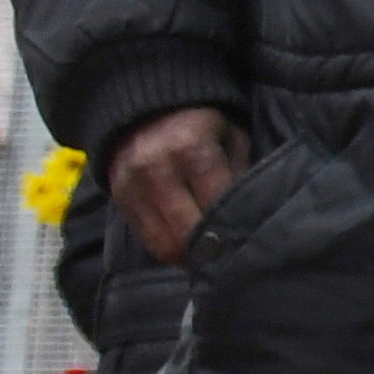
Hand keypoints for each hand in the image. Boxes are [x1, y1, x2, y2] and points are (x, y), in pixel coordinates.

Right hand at [111, 108, 240, 263]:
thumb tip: (252, 216)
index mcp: (190, 149)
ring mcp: (132, 187)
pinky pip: (147, 239)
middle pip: (187, 231)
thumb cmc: (200, 125)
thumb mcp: (231, 136)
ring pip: (163, 243)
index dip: (235, 231)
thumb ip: (242, 172)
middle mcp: (156, 170)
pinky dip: (170, 252)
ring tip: (214, 264)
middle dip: (213, 252)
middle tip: (235, 262)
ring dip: (190, 259)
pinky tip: (191, 255)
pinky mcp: (119, 200)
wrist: (142, 109)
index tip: (254, 246)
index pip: (216, 205)